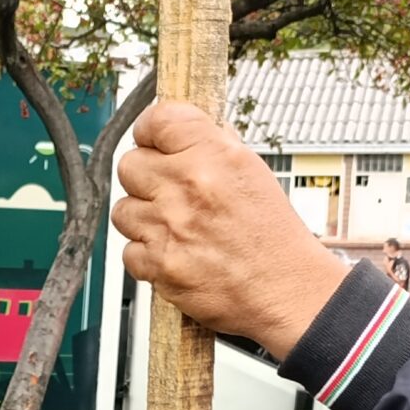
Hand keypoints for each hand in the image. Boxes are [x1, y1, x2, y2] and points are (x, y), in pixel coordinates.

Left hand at [112, 101, 348, 358]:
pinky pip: (129, 251)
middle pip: (129, 164)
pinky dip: (146, 255)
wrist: (286, 289)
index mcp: (213, 156)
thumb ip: (214, 148)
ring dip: (142, 217)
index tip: (152, 140)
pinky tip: (172, 253)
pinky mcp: (159, 265)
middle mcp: (187, 187)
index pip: (158, 121)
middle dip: (144, 177)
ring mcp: (169, 227)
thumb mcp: (253, 173)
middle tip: (164, 190)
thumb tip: (185, 133)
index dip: (150, 130)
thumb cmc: (274, 235)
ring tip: (171, 226)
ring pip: (123, 209)